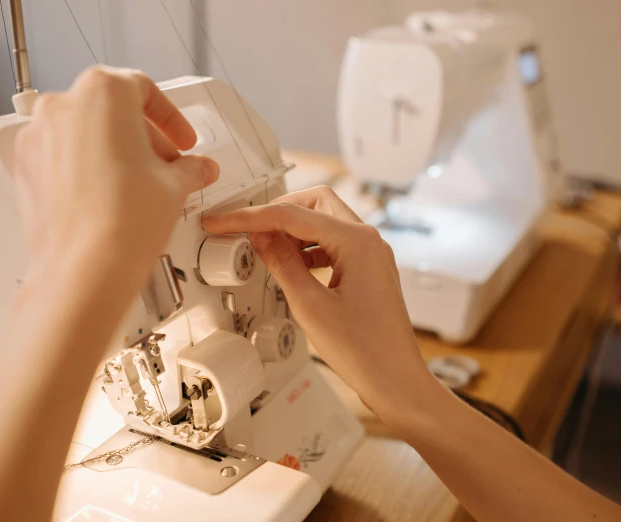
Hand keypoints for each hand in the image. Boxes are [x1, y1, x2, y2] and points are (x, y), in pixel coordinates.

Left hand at [14, 66, 218, 283]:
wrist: (85, 268)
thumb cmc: (124, 221)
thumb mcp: (174, 185)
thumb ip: (190, 168)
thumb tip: (197, 169)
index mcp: (103, 93)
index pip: (143, 90)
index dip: (171, 119)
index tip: (181, 139)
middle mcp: (63, 107)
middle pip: (112, 110)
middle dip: (144, 138)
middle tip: (167, 164)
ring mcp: (38, 137)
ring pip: (84, 133)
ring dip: (115, 152)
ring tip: (140, 184)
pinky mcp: (26, 168)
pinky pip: (62, 158)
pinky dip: (87, 168)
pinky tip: (110, 197)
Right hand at [202, 186, 434, 418]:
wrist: (396, 381)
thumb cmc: (365, 351)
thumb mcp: (310, 305)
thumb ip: (282, 264)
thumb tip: (261, 238)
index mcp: (358, 242)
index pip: (293, 214)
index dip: (251, 216)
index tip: (224, 219)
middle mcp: (369, 241)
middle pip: (314, 203)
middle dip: (277, 211)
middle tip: (245, 227)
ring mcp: (371, 255)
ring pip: (324, 222)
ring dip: (293, 231)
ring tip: (264, 249)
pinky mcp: (368, 270)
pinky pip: (333, 245)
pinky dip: (308, 249)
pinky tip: (290, 265)